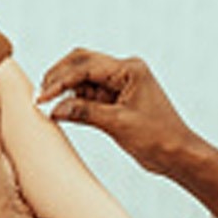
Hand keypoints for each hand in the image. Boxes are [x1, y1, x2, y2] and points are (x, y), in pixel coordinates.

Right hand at [38, 48, 193, 177]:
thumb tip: (54, 108)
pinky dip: (74, 100)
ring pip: (83, 78)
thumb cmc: (158, 137)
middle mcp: (125, 71)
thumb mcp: (118, 124)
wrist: (178, 154)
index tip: (42, 97)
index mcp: (130, 69)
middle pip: (81, 62)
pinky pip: (89, 93)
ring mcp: (121, 84)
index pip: (85, 67)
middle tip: (40, 96)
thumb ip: (84, 112)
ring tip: (47, 105)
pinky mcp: (117, 98)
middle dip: (59, 77)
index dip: (60, 81)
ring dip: (65, 89)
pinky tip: (61, 110)